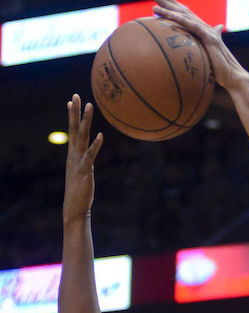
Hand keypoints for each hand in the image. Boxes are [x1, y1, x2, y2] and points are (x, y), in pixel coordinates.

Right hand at [64, 94, 102, 223]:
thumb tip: (90, 153)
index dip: (72, 115)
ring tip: (89, 106)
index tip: (71, 100)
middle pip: (74, 128)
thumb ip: (86, 160)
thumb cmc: (80, 189)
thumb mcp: (83, 170)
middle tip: (76, 95)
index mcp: (73, 153)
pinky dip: (95, 145)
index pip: (71, 130)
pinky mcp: (85, 170)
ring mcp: (79, 161)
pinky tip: (101, 135)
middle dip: (75, 112)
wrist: (75, 206)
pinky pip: (91, 155)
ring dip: (85, 121)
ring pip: (81, 137)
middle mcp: (74, 154)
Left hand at [152, 0, 244, 89]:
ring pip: (185, 17)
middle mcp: (206, 29)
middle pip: (184, 12)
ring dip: (169, 9)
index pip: (187, 16)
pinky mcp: (209, 38)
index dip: (175, 8)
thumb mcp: (210, 58)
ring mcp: (208, 32)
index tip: (162, 3)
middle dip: (169, 3)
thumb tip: (202, 53)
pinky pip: (191, 26)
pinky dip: (179, 19)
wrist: (233, 76)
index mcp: (205, 32)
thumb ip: (204, 52)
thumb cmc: (221, 71)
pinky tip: (168, 14)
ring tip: (154, 5)